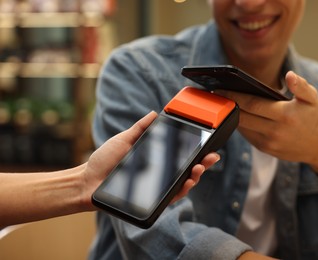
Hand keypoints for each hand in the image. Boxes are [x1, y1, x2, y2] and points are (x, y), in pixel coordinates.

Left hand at [82, 111, 219, 209]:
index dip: (196, 152)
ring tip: (199, 168)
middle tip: (210, 158)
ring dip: (195, 177)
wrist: (88, 181)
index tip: (206, 146)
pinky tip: (188, 182)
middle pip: (187, 171)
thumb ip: (140, 128)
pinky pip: (171, 197)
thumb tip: (155, 113)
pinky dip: (182, 190)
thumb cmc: (104, 161)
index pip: (180, 156)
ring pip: (183, 185)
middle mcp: (159, 175)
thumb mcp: (124, 140)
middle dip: (202, 164)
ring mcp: (156, 188)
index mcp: (156, 160)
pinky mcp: (151, 200)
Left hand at [216, 71, 317, 172]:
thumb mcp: (312, 99)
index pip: (252, 104)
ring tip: (221, 103)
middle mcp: (274, 131)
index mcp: (284, 115)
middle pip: (242, 116)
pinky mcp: (265, 149)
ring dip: (231, 116)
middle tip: (215, 95)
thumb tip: (289, 75)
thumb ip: (301, 86)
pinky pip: (247, 135)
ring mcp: (268, 142)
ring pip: (242, 127)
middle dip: (227, 105)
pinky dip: (240, 125)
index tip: (219, 89)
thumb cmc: (313, 118)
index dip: (233, 96)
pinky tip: (235, 115)